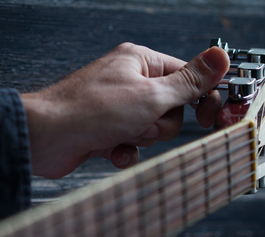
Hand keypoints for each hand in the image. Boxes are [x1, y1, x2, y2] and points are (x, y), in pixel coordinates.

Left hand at [21, 43, 229, 177]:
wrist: (45, 138)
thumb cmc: (89, 110)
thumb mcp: (150, 95)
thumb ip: (188, 82)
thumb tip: (219, 58)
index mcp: (141, 63)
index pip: (187, 76)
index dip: (201, 97)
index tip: (210, 116)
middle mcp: (129, 82)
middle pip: (171, 109)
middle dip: (159, 123)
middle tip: (141, 122)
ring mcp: (118, 108)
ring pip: (153, 129)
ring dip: (140, 137)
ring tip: (119, 133)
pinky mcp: (107, 130)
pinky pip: (133, 144)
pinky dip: (125, 150)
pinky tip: (110, 150)